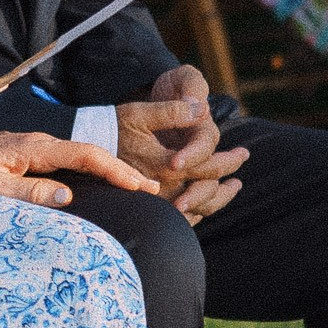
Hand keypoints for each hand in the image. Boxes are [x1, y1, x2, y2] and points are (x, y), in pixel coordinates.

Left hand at [0, 127, 163, 207]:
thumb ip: (28, 192)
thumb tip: (68, 198)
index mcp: (35, 148)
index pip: (86, 156)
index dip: (115, 170)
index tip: (139, 186)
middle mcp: (40, 145)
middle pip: (91, 156)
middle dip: (123, 171)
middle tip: (152, 189)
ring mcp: (36, 151)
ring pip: (81, 160)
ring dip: (109, 172)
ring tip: (136, 189)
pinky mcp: (29, 159)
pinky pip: (68, 165)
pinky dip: (91, 174)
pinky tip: (100, 186)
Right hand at [113, 66, 248, 222]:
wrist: (83, 148)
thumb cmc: (112, 128)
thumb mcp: (140, 114)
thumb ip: (172, 111)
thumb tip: (202, 108)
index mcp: (165, 165)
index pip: (209, 168)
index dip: (230, 161)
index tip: (245, 154)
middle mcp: (162, 189)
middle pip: (206, 194)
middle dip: (226, 188)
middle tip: (239, 182)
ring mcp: (153, 202)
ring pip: (194, 211)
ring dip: (215, 202)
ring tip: (227, 193)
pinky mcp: (145, 208)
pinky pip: (176, 220)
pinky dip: (194, 214)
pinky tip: (201, 207)